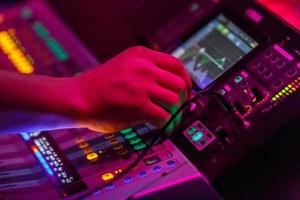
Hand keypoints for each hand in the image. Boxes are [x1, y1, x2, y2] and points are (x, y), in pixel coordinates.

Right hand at [73, 46, 191, 132]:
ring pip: (175, 100)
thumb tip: (170, 86)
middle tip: (181, 108)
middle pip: (179, 83)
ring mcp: (142, 86)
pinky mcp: (139, 106)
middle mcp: (144, 68)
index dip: (186, 79)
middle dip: (183, 99)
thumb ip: (146, 69)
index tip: (186, 90)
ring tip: (173, 121)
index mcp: (141, 55)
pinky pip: (165, 116)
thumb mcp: (124, 65)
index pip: (176, 65)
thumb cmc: (99, 85)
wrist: (78, 97)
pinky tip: (165, 129)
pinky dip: (169, 125)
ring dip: (178, 114)